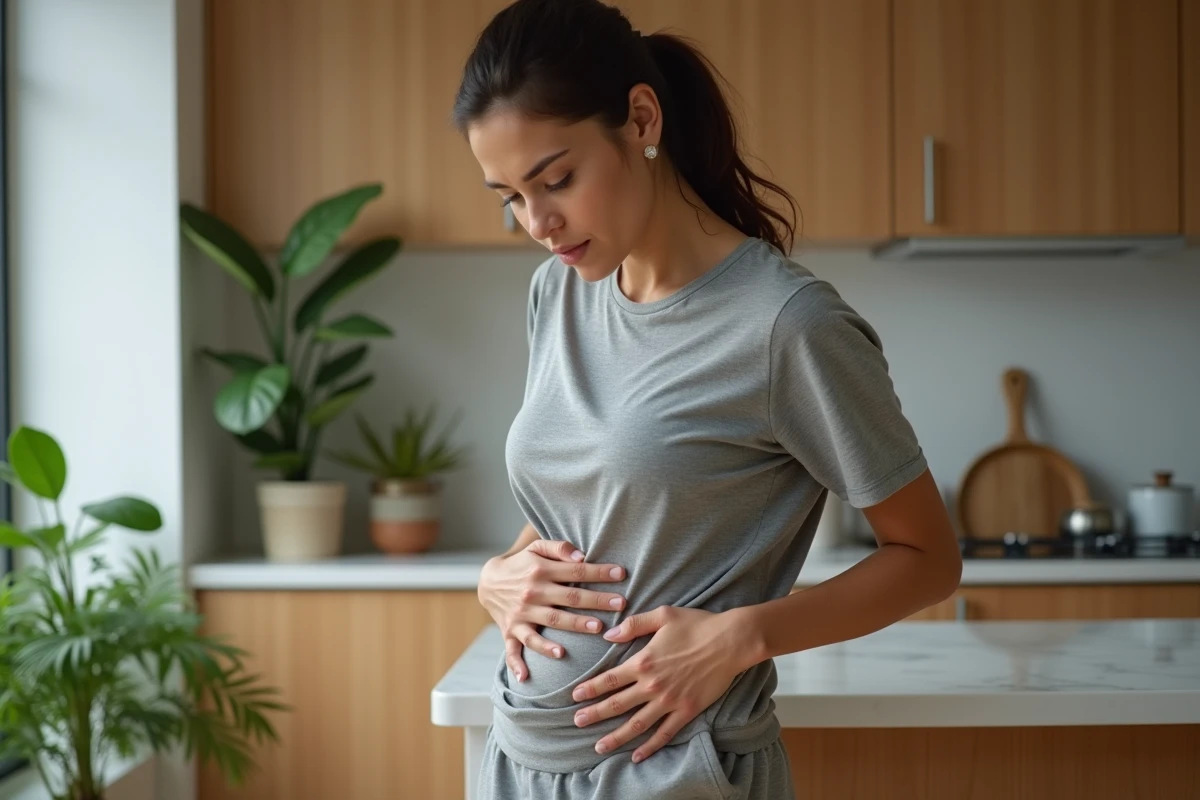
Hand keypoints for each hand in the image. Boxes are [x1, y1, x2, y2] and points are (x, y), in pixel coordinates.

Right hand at [478, 539, 627, 681]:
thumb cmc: (521, 565)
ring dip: (574, 625)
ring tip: (596, 627)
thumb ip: (559, 547)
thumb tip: (581, 557)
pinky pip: (515, 649)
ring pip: (552, 621)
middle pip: (569, 598)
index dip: (599, 572)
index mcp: (540, 570)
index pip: (575, 571)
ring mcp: (522, 614)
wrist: (487, 582)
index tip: (621, 573)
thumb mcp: (536, 548)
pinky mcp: (511, 631)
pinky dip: (519, 663)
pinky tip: (528, 676)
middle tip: (621, 604)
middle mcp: (532, 592)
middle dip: (596, 600)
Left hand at [570, 606, 757, 762]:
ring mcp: (670, 700)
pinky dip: (650, 746)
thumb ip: (634, 625)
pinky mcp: (687, 710)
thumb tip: (609, 635)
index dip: (590, 689)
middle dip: (594, 714)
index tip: (574, 696)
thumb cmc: (698, 624)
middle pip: (617, 704)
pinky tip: (637, 755)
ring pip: (637, 724)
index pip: (610, 679)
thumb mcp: (662, 615)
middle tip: (576, 722)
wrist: (731, 641)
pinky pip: (665, 733)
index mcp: (643, 661)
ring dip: (616, 736)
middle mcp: (653, 685)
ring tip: (599, 746)